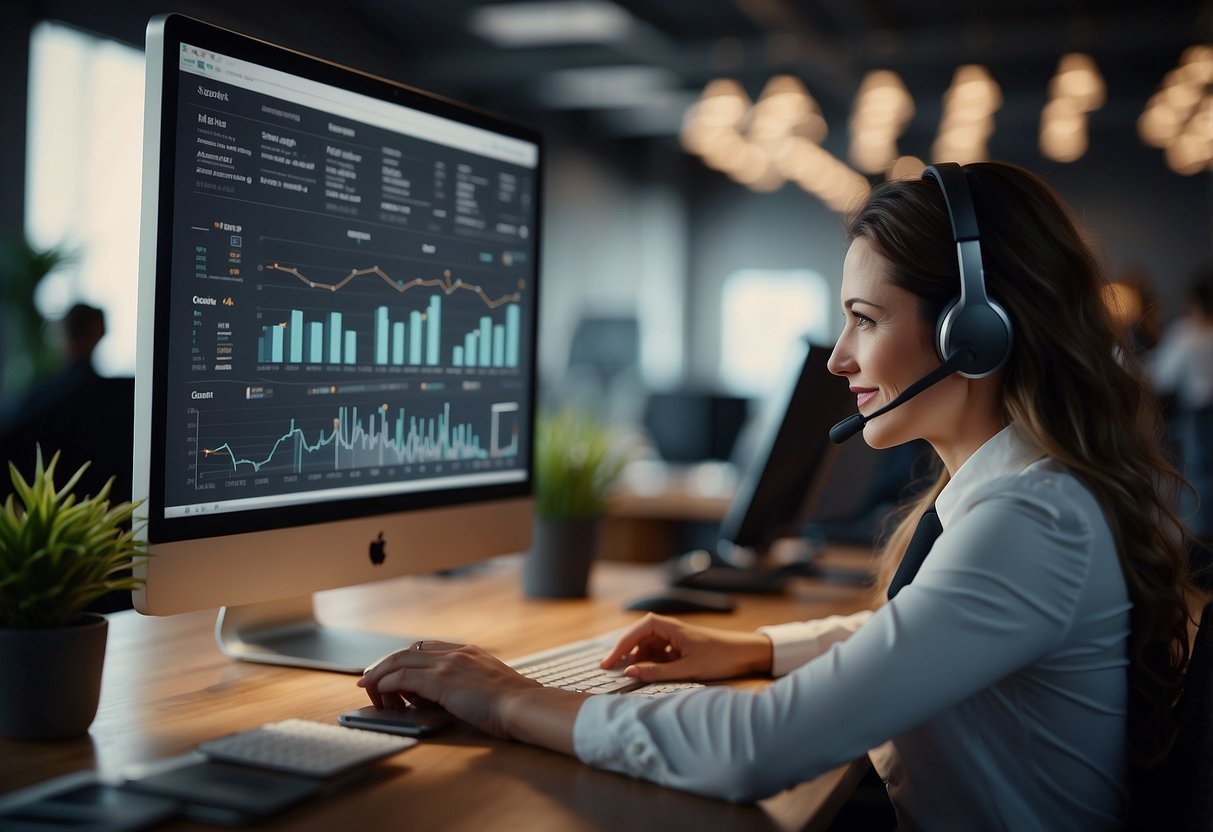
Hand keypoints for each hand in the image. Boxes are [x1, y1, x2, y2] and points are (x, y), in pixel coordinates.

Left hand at [357, 641, 541, 738]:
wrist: (523, 704)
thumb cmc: (511, 703)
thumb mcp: (488, 684)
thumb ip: (467, 683)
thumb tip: (446, 697)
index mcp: (467, 651)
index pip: (425, 648)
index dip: (404, 660)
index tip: (391, 671)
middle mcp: (455, 652)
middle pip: (407, 651)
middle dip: (384, 664)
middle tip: (370, 678)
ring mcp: (448, 664)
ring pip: (400, 661)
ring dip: (379, 674)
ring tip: (367, 688)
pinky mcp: (442, 681)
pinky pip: (404, 678)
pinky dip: (386, 683)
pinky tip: (379, 691)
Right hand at [601, 613, 772, 682]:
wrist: (745, 654)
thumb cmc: (719, 657)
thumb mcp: (686, 669)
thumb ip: (657, 672)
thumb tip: (629, 673)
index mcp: (669, 627)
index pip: (635, 632)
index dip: (619, 647)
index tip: (607, 663)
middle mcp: (668, 629)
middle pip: (637, 639)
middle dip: (624, 654)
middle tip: (609, 671)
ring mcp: (673, 638)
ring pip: (646, 648)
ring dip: (636, 660)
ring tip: (626, 676)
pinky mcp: (678, 648)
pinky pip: (656, 654)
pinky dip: (649, 664)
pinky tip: (646, 675)